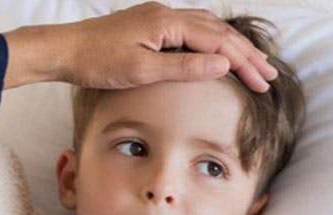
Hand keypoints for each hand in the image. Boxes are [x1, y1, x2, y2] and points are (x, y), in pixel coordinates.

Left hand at [4, 2, 276, 92]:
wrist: (64, 50)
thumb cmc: (97, 63)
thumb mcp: (141, 71)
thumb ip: (184, 67)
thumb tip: (223, 64)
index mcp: (167, 23)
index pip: (218, 41)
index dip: (244, 62)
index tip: (262, 82)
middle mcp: (166, 14)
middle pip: (218, 31)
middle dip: (246, 54)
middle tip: (269, 76)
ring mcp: (157, 17)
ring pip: (206, 27)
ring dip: (231, 46)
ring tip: (252, 63)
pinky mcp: (148, 25)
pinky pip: (190, 28)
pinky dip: (210, 40)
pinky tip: (215, 50)